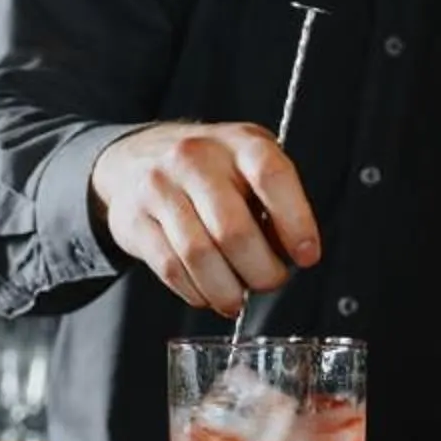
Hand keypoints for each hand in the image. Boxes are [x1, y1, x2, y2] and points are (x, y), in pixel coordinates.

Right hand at [90, 123, 322, 316]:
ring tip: (238, 298)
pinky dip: (195, 291)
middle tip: (270, 281)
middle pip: (234, 230)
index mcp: (238, 143)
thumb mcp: (249, 165)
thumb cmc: (209, 170)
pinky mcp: (135, 219)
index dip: (296, 222)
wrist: (133, 159)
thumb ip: (275, 202)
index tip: (307, 256)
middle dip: (261, 271)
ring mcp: (160, 188)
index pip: (271, 176)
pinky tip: (207, 292)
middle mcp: (196, 159)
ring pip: (200, 256)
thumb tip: (292, 253)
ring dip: (227, 290)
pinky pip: (170, 268)